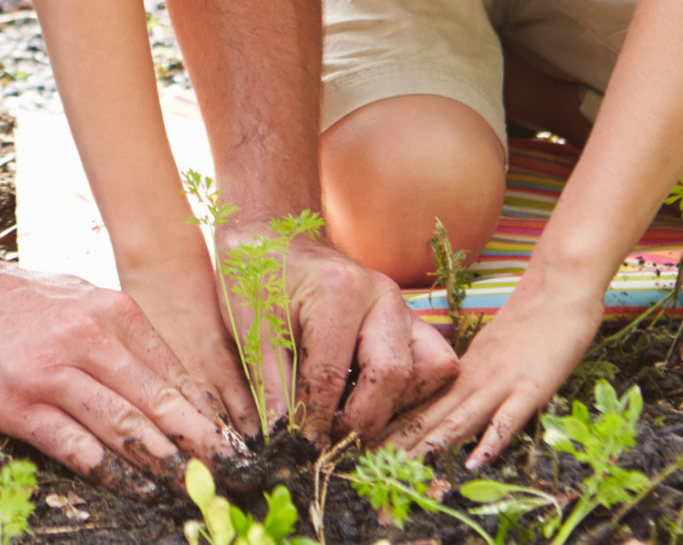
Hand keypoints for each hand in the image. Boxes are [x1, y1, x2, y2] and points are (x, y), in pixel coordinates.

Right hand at [0, 246, 233, 490]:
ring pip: (124, 426)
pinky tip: (135, 488)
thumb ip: (121, 336)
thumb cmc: (13, 298)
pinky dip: (111, 472)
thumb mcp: (78, 298)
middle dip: (203, 443)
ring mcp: (54, 373)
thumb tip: (170, 383)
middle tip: (236, 473)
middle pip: (159, 402)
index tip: (236, 443)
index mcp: (111, 312)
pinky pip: (76, 445)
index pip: (174, 372)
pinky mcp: (21, 404)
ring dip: (164, 463)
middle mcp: (89, 340)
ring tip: (195, 489)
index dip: (208, 413)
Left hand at [215, 225, 458, 442]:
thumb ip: (266, 382)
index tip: (296, 446)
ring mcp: (404, 309)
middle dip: (361, 420)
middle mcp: (384, 298)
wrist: (275, 237)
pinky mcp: (411, 323)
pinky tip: (369, 402)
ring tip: (351, 419)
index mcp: (339, 291)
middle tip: (328, 440)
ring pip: (429, 373)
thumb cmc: (257, 276)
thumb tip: (280, 438)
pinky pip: (435, 367)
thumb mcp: (247, 325)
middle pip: (394, 376)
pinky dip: (411, 393)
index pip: (331, 375)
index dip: (312, 420)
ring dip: (395, 407)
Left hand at [388, 273, 603, 466]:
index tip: (366, 447)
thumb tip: (448, 404)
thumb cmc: (530, 321)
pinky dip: (490, 442)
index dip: (393, 428)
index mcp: (463, 370)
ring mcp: (502, 383)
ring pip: (459, 419)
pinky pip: (508, 419)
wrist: (559, 287)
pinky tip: (474, 463)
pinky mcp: (531, 387)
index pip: (420, 404)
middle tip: (370, 467)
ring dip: (430, 446)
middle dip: (400, 445)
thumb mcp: (490, 350)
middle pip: (430, 415)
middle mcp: (475, 378)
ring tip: (403, 469)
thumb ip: (470, 378)